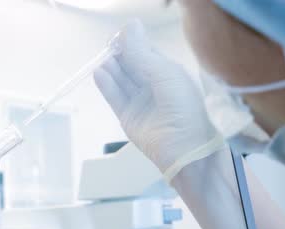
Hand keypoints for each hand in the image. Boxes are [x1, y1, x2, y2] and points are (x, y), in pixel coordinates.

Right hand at [94, 20, 223, 181]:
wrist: (184, 147)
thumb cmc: (182, 107)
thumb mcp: (164, 75)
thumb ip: (142, 53)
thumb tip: (129, 26)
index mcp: (167, 72)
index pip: (145, 52)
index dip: (132, 43)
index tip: (120, 37)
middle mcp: (152, 85)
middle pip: (130, 64)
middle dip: (120, 55)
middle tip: (109, 47)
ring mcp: (139, 101)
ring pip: (121, 79)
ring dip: (112, 68)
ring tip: (105, 61)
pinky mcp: (127, 116)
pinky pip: (114, 96)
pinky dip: (106, 85)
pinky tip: (100, 73)